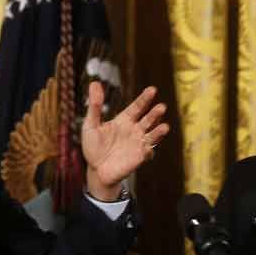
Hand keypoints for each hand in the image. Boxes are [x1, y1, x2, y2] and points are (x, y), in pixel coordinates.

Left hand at [82, 82, 168, 200]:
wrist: (96, 170)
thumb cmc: (92, 147)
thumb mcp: (90, 124)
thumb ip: (95, 105)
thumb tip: (94, 83)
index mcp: (124, 120)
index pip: (137, 107)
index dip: (145, 99)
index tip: (152, 90)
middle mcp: (134, 130)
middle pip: (148, 119)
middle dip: (155, 113)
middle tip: (161, 107)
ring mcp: (138, 143)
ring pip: (152, 134)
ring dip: (159, 131)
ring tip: (165, 127)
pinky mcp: (139, 157)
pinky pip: (148, 152)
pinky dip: (150, 150)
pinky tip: (147, 149)